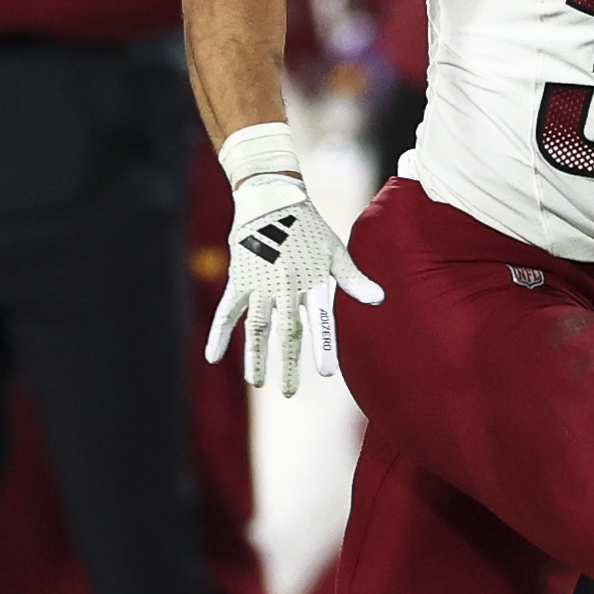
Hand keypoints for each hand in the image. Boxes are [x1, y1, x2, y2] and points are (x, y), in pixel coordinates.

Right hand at [205, 174, 383, 396]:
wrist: (271, 201)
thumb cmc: (308, 228)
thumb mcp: (334, 251)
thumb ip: (354, 279)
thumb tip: (380, 300)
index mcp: (310, 282)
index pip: (319, 320)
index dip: (323, 346)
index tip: (326, 373)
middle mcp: (284, 287)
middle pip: (286, 332)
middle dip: (287, 364)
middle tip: (289, 392)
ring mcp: (258, 285)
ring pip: (256, 328)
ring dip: (256, 357)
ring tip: (258, 382)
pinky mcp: (238, 281)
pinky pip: (226, 313)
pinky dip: (219, 335)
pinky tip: (213, 358)